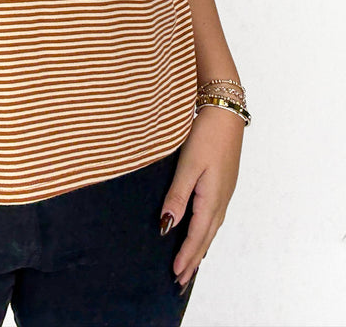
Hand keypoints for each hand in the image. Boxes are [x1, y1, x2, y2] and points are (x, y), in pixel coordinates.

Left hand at [160, 106, 243, 287]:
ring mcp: (224, 192)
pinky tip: (200, 231)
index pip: (196, 236)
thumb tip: (166, 225)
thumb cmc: (206, 136)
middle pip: (206, 237)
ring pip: (211, 228)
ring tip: (190, 264)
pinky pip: (214, 217)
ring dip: (200, 247)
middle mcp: (221, 200)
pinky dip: (205, 231)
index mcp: (211, 199)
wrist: (226, 112)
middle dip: (193, 260)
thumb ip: (177, 196)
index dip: (186, 257)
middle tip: (182, 280)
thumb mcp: (188, 166)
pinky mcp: (223, 184)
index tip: (176, 275)